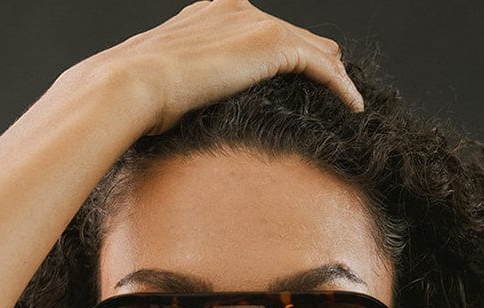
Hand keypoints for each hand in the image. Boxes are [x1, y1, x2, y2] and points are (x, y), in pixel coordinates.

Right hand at [91, 0, 363, 136]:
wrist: (129, 85)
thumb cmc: (133, 98)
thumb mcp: (162, 91)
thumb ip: (182, 93)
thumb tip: (173, 121)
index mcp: (207, 14)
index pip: (258, 29)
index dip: (283, 53)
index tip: (297, 77)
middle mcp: (233, 8)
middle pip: (291, 33)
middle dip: (315, 59)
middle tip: (335, 86)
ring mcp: (253, 22)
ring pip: (312, 47)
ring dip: (334, 74)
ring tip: (350, 98)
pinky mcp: (271, 44)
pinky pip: (321, 65)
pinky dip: (340, 86)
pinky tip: (354, 106)